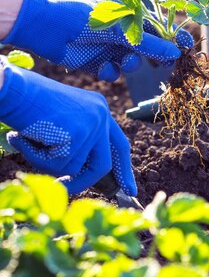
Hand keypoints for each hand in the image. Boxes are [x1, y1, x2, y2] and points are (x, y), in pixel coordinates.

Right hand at [0, 57, 136, 194]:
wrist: (12, 88)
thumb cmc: (27, 104)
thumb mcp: (61, 120)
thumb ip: (76, 140)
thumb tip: (78, 173)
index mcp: (99, 108)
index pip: (118, 144)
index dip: (122, 168)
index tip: (129, 188)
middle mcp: (101, 114)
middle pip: (103, 163)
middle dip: (85, 182)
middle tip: (64, 188)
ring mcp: (91, 124)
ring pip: (73, 168)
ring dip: (46, 163)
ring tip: (28, 140)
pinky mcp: (77, 134)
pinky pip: (57, 165)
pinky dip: (37, 158)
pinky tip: (25, 138)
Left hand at [2, 0, 192, 80]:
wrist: (48, 29)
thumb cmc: (86, 18)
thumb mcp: (121, 29)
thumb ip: (149, 43)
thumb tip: (176, 53)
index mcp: (130, 14)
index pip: (160, 26)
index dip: (174, 37)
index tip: (188, 47)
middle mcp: (122, 31)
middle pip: (149, 48)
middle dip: (155, 57)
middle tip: (163, 67)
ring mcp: (110, 47)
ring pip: (132, 62)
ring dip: (131, 65)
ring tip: (124, 62)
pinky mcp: (97, 63)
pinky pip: (113, 73)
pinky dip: (110, 73)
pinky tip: (103, 69)